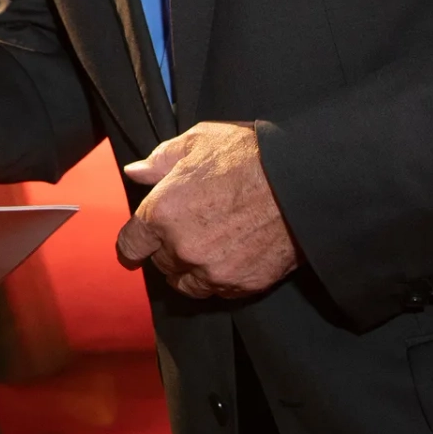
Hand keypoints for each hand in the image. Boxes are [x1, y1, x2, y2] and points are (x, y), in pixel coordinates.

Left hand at [114, 121, 300, 298]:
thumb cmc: (248, 155)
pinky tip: (232, 256)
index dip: (134, 242)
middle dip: (168, 248)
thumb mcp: (197, 142)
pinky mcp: (243, 284)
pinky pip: (219, 291)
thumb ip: (160, 161)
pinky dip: (220, 278)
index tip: (140, 242)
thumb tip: (136, 172)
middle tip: (189, 229)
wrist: (302, 181)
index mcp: (161, 213)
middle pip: (160, 263)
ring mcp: (213, 271)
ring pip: (187, 283)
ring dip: (191, 269)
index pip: (130, 245)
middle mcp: (182, 248)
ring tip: (208, 246)